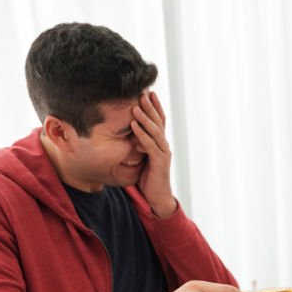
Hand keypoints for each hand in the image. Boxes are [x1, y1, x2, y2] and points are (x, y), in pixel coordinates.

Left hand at [131, 91, 175, 217]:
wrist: (157, 198)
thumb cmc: (148, 179)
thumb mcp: (141, 158)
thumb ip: (137, 146)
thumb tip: (127, 134)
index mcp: (160, 144)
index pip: (159, 121)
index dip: (155, 107)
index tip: (149, 93)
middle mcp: (164, 146)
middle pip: (158, 123)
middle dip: (151, 107)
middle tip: (143, 93)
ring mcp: (163, 154)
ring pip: (155, 132)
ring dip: (145, 118)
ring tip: (136, 107)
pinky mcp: (159, 162)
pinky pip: (150, 145)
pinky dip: (142, 135)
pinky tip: (134, 126)